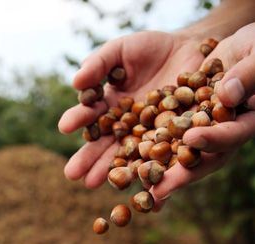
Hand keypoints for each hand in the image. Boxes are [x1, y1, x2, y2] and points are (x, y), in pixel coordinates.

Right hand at [59, 31, 205, 189]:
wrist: (190, 49)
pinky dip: (149, 170)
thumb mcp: (119, 50)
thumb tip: (76, 82)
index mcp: (108, 105)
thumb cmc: (149, 49)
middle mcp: (124, 125)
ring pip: (128, 155)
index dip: (78, 120)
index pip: (90, 115)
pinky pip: (160, 156)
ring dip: (112, 170)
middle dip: (88, 159)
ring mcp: (147, 135)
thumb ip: (98, 64)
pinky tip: (140, 182)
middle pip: (104, 144)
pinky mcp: (172, 140)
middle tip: (72, 174)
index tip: (64, 126)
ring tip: (93, 184)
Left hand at [152, 22, 254, 208]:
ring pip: (184, 154)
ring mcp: (208, 129)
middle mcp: (231, 130)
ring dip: (161, 171)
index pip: (235, 132)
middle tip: (158, 191)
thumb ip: (252, 72)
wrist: (247, 44)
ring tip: (138, 186)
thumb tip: (227, 96)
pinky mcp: (188, 122)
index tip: (191, 138)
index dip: (215, 138)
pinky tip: (128, 162)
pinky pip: (168, 138)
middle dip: (182, 174)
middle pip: (206, 157)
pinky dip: (150, 150)